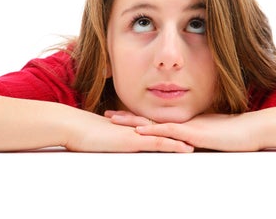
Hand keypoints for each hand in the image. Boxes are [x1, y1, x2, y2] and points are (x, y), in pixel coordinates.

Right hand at [63, 110, 193, 152]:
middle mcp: (137, 127)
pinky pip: (158, 143)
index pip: (156, 128)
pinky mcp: (133, 141)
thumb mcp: (100, 136)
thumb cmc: (81, 132)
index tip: (187, 132)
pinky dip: (173, 145)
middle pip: (166, 130)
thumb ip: (110, 137)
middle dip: (183, 132)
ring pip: (167, 135)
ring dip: (184, 139)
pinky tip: (186, 148)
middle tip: (202, 135)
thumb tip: (112, 141)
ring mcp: (136, 133)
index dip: (172, 129)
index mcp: (131, 126)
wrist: (72, 126)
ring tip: (203, 142)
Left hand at [106, 110, 260, 151]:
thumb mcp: (211, 137)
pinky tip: (140, 132)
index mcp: (184, 123)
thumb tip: (189, 145)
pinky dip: (153, 132)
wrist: (250, 130)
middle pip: (149, 120)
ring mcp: (186, 127)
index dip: (138, 118)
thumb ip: (198, 139)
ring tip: (114, 120)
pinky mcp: (192, 134)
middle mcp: (181, 122)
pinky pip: (169, 132)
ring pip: (154, 124)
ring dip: (133, 122)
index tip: (121, 116)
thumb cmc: (235, 135)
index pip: (156, 121)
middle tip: (108, 115)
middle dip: (128, 118)